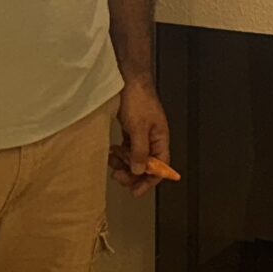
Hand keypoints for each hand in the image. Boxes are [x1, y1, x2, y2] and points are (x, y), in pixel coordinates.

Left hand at [111, 81, 172, 198]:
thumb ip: (140, 151)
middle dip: (132, 173)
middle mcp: (153, 138)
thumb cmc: (138, 100)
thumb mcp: (139, 128)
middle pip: (146, 165)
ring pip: (134, 158)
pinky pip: (127, 148)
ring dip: (123, 163)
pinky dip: (119, 153)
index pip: (160, 167)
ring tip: (112, 161)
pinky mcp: (132, 129)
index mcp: (161, 138)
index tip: (136, 192)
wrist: (128, 79)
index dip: (149, 181)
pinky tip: (111, 152)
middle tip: (117, 176)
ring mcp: (142, 134)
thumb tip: (139, 171)